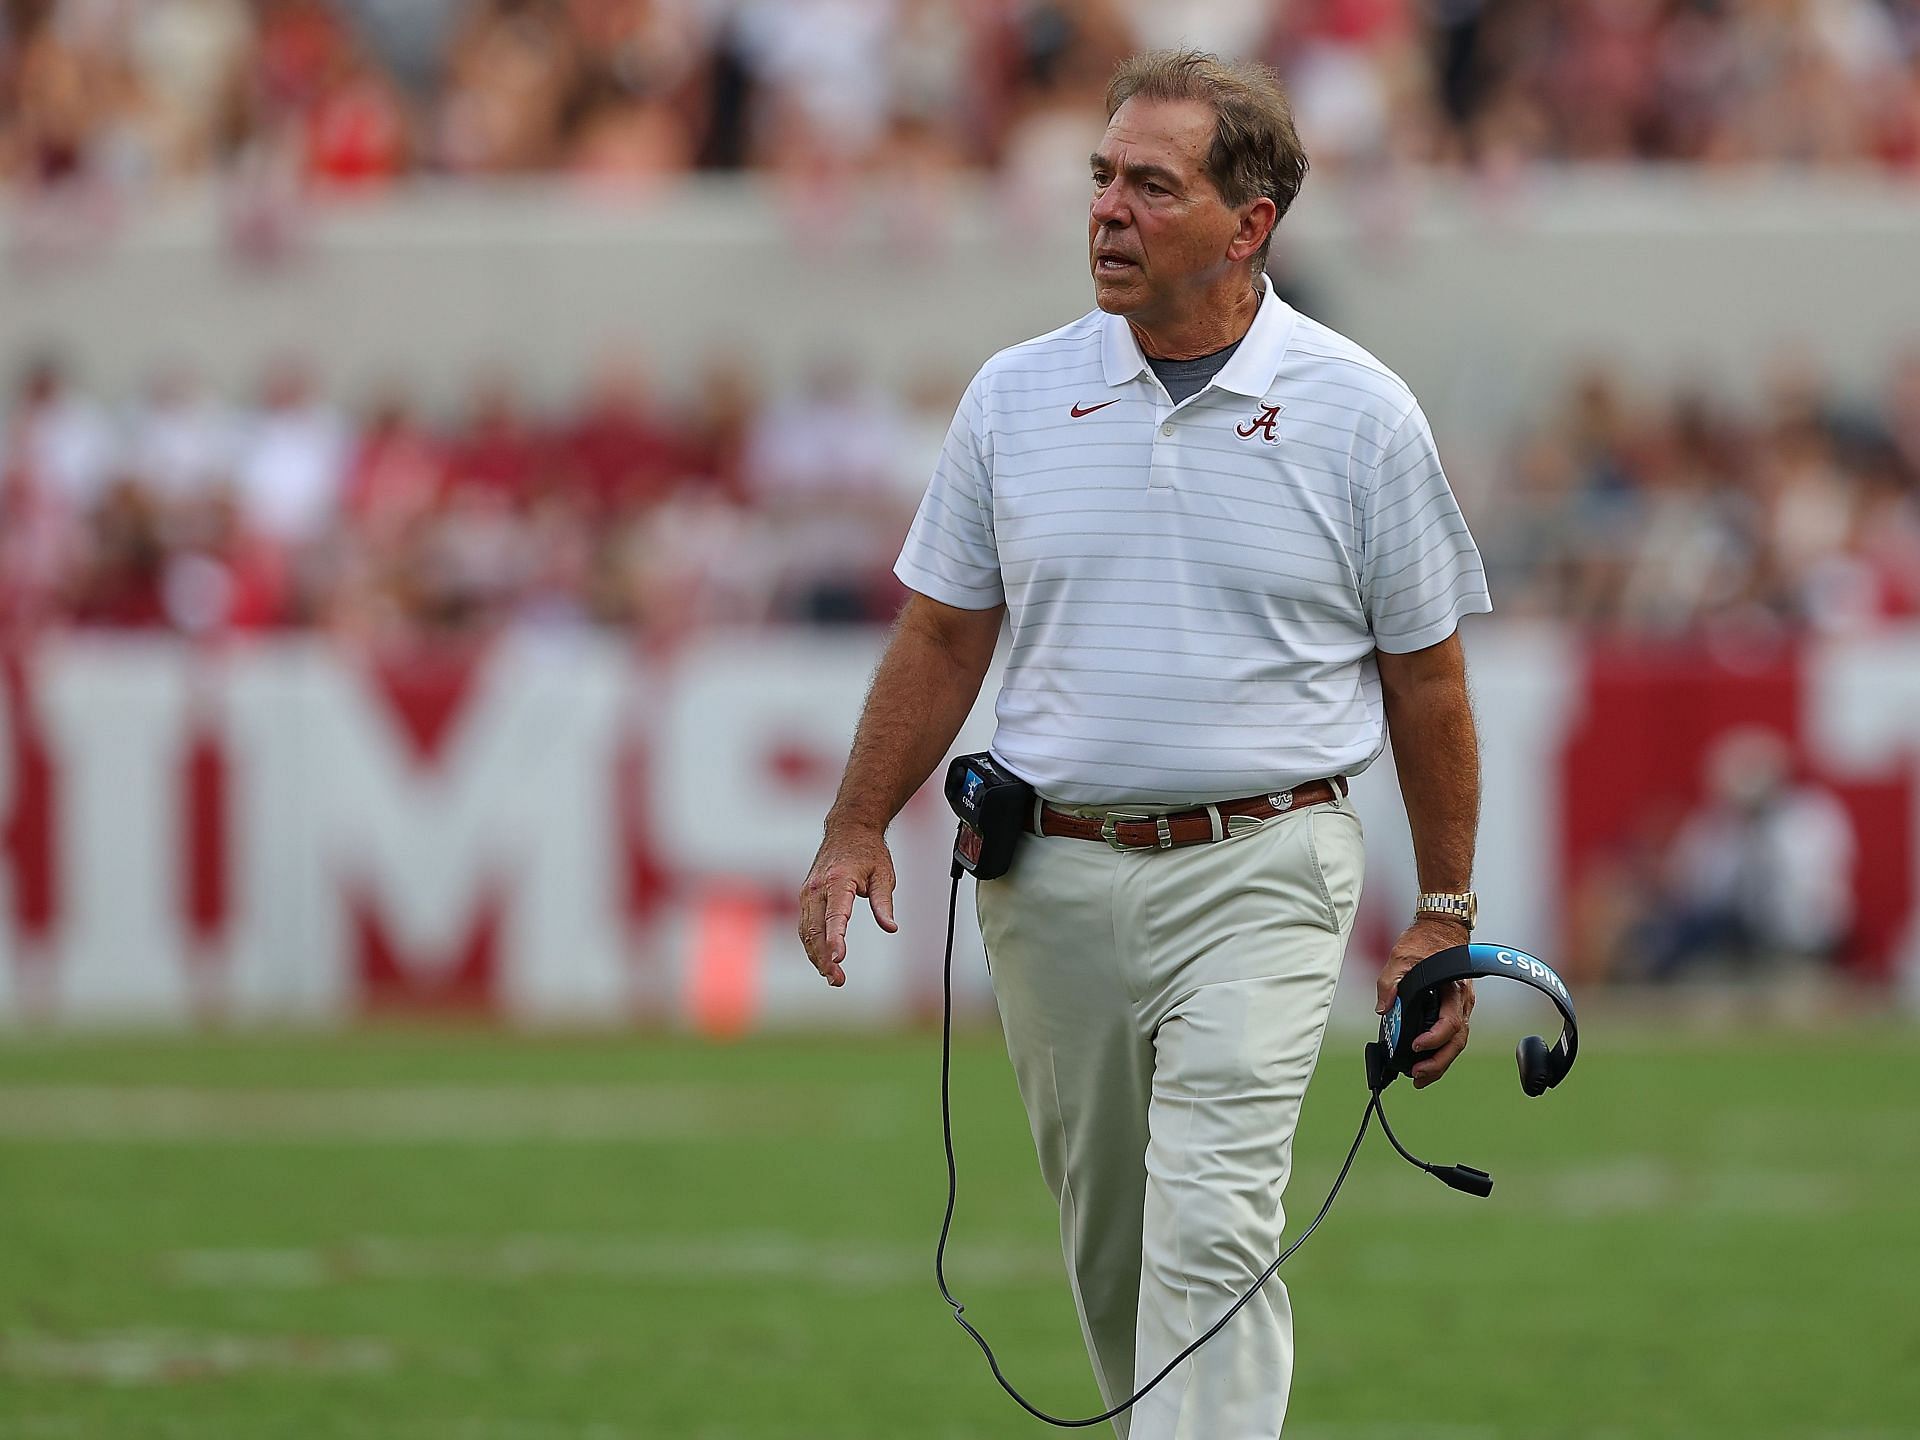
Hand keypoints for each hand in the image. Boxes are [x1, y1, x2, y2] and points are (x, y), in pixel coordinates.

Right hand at [797, 824, 897, 986]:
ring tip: (833, 977)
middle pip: (815, 929)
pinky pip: (805, 926)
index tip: (838, 959)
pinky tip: (823, 961)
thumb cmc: (869, 853)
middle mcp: (817, 887)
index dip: (835, 939)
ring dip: (816, 956)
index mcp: (838, 880)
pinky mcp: (806, 896)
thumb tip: (891, 928)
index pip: (835, 915)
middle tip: (837, 980)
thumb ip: (884, 902)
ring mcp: (808, 892)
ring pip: (806, 931)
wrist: (848, 829)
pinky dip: (812, 945)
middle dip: (824, 957)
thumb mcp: (884, 874)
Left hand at [1376, 915, 1475, 1088]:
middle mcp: (1463, 1000)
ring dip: (1441, 1061)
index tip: (1414, 1047)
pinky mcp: (1456, 1007)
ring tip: (1421, 1076)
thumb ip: (1389, 983)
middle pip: (1457, 1041)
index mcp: (1453, 989)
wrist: (1442, 925)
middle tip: (1417, 1076)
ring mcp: (1462, 1005)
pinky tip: (1427, 1058)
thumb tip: (1383, 1009)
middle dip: (1438, 1062)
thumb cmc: (1424, 940)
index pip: (1449, 1023)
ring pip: (1457, 1041)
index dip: (1433, 1039)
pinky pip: (1453, 1034)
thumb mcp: (1400, 957)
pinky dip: (1441, 1049)